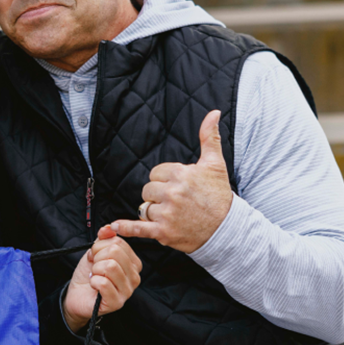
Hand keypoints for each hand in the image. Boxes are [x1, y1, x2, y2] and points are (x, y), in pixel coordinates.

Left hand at [64, 225, 142, 332]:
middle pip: (114, 252)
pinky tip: (94, 286)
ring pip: (110, 266)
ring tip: (95, 276)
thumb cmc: (89, 275)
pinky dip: (93, 282)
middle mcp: (135, 277)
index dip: (99, 246)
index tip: (95, 256)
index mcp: (133, 263)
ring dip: (95, 270)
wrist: (77, 295)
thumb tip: (108, 229)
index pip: (118, 243)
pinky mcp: (117, 302)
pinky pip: (104, 283)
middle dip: (97, 257)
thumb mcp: (95, 252)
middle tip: (94, 267)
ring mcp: (127, 291)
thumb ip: (103, 239)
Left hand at [109, 110, 234, 253]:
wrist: (227, 229)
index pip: (155, 173)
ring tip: (173, 215)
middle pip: (148, 190)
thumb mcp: (215, 164)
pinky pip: (138, 228)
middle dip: (158, 195)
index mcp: (181, 174)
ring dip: (153, 212)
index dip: (164, 180)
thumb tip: (213, 112)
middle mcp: (172, 193)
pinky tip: (115, 226)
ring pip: (144, 207)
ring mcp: (167, 213)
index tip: (179, 187)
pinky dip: (126, 228)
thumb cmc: (220, 195)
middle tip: (177, 202)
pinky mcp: (163, 232)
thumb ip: (209, 137)